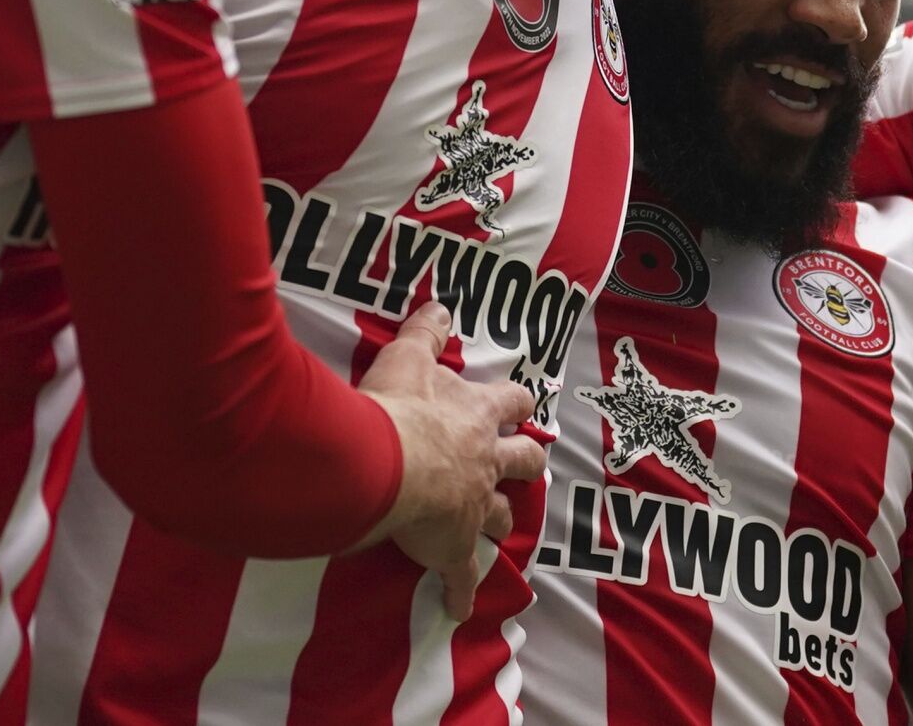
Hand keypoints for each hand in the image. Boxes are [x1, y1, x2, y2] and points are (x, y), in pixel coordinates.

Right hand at [358, 303, 546, 618]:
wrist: (384, 465)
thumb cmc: (396, 409)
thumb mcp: (407, 357)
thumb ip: (425, 331)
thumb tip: (439, 303)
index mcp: (477, 417)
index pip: (512, 404)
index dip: (517, 404)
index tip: (522, 407)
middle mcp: (485, 461)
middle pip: (524, 462)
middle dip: (527, 463)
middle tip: (528, 466)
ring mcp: (472, 507)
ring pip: (500, 517)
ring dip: (498, 521)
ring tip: (497, 527)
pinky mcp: (451, 547)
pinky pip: (460, 576)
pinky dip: (461, 592)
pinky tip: (459, 609)